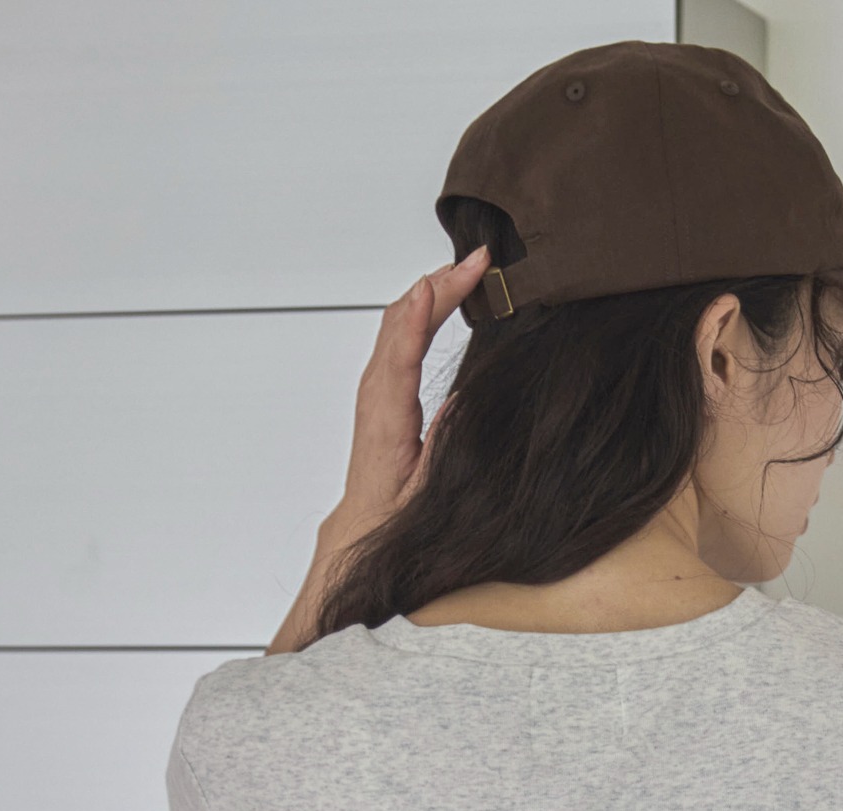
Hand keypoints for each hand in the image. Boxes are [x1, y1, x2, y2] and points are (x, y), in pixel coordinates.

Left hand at [334, 242, 490, 537]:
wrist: (365, 518)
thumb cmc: (395, 510)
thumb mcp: (426, 489)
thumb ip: (442, 444)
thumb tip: (460, 400)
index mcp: (387, 418)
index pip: (400, 355)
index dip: (419, 316)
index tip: (437, 283)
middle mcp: (376, 392)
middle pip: (403, 321)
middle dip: (440, 285)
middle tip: (478, 261)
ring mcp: (376, 383)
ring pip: (400, 319)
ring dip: (434, 289)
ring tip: (469, 267)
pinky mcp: (381, 382)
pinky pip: (400, 330)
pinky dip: (424, 304)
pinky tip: (444, 292)